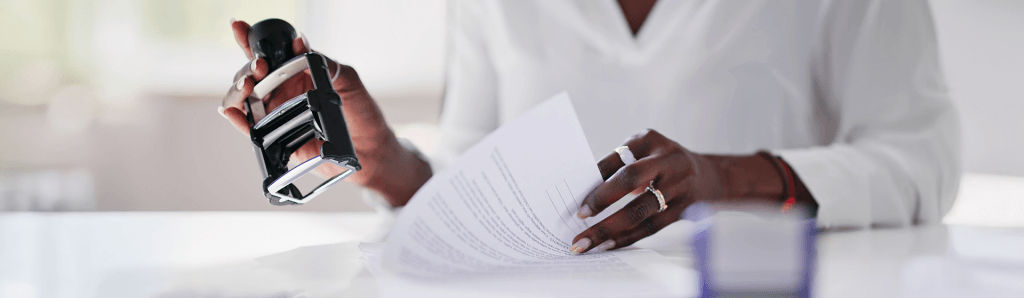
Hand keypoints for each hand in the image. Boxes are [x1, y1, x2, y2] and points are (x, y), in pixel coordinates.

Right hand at [219, 20, 430, 205]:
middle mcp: (281, 92)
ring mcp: (276, 114)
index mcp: (295, 73)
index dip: (250, 40)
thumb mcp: (346, 79)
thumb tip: (300, 42)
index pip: (268, 53)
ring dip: (239, 90)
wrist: (369, 149)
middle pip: (250, 75)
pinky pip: (250, 128)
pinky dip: (238, 119)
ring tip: (247, 86)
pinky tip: (233, 111)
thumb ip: (322, 62)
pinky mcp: (275, 138)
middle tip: (259, 66)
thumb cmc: (361, 111)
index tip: (241, 28)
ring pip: (244, 99)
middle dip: (247, 68)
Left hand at [569, 129, 800, 253]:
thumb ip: (619, 167)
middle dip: (601, 199)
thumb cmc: (664, 164)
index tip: (574, 195)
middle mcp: (668, 159)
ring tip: (586, 242)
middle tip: (579, 216)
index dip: (594, 177)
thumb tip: (583, 193)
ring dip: (610, 228)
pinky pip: (650, 227)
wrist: (710, 176)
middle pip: (631, 178)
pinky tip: (607, 245)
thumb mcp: (645, 153)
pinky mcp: (684, 209)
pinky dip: (626, 237)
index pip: (616, 158)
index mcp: (651, 140)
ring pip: (640, 210)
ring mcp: (679, 185)